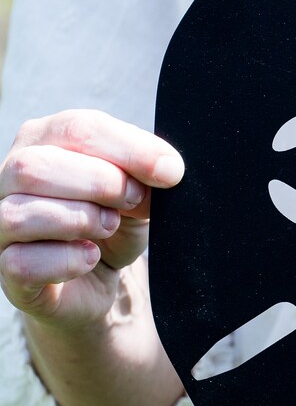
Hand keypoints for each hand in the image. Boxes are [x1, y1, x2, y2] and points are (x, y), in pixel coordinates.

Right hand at [0, 110, 183, 328]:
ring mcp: (0, 224)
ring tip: (109, 227)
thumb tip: (166, 169)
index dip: (130, 150)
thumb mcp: (138, 191)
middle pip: (35, 166)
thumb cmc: (113, 222)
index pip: (77, 128)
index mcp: (43, 140)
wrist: (100, 277)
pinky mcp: (6, 270)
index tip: (169, 173)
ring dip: (80, 220)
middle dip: (99, 183)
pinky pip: (22, 262)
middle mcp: (10, 177)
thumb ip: (146, 173)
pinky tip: (90, 257)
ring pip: (19, 214)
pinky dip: (68, 261)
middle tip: (131, 201)